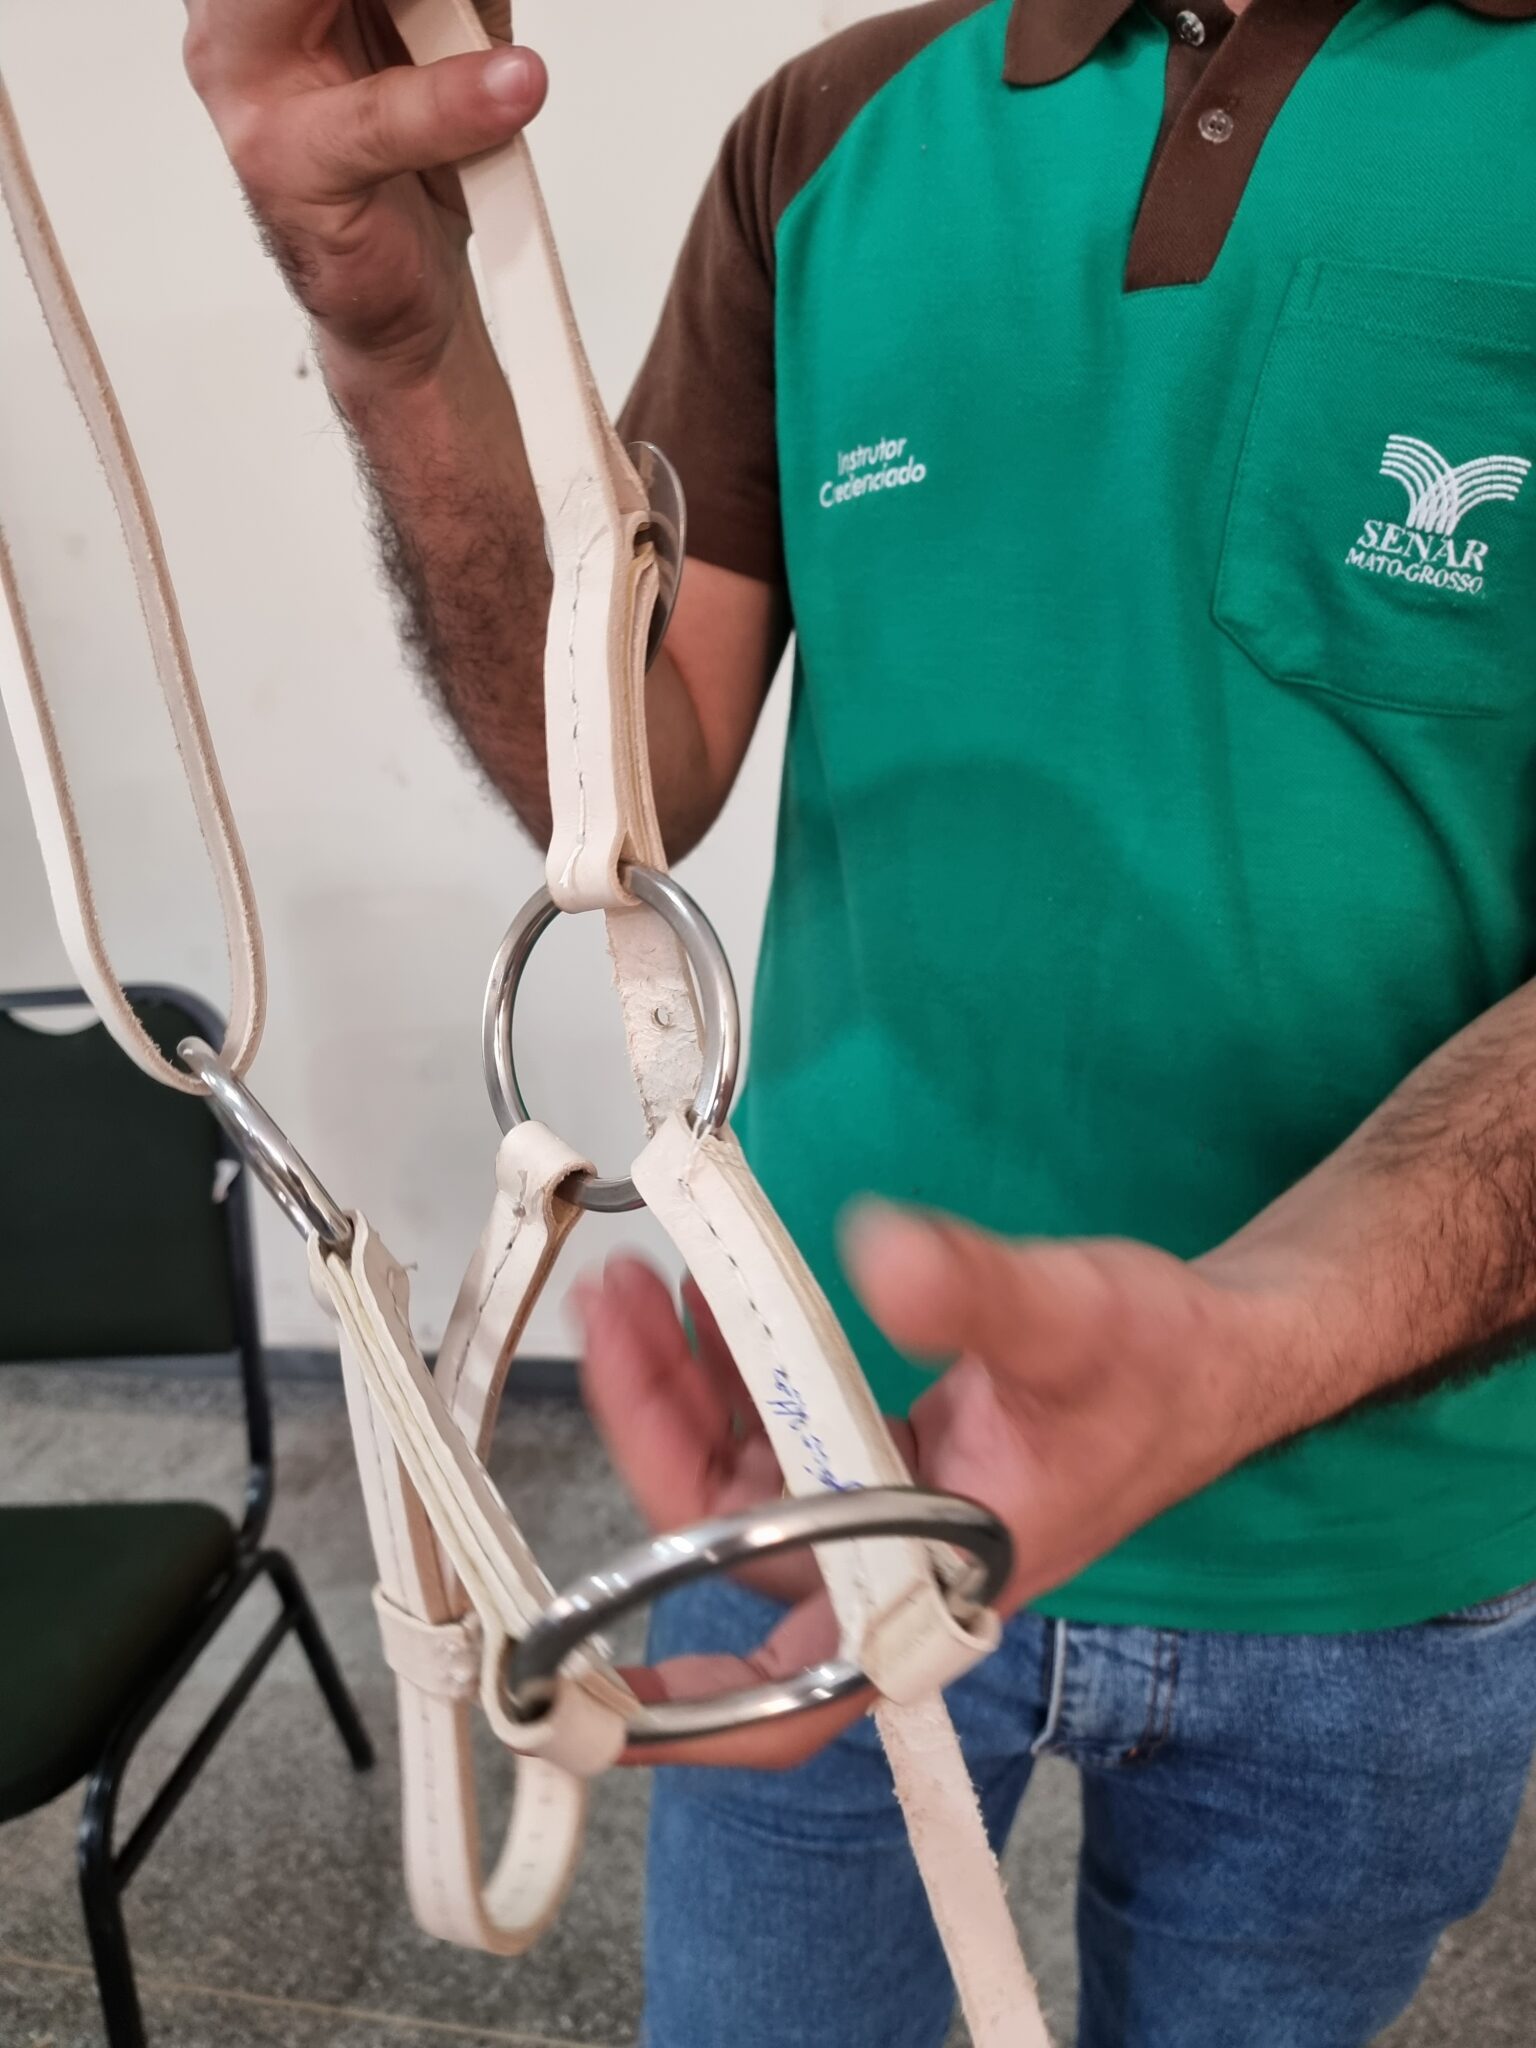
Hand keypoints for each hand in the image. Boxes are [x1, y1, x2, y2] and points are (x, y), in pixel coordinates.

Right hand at [184, 0, 546, 379]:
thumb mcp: (448, 27)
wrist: (403, 291)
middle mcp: (236, 14)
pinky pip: (374, 120)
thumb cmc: (414, 154)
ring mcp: (248, 86)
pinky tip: (512, 88)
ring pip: (308, 7)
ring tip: (511, 62)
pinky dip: (452, 103)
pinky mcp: (286, 166)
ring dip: (437, 30)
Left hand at [574, 1211, 1302, 1769]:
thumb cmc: (1162, 1367)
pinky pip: (773, 1434)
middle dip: (652, 1433)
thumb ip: (978, 1295)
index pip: (795, 1687)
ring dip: (676, 1393)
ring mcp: (884, 1515)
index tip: (576, 1694)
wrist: (1217, 1351)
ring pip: (739, 1484)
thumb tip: (881, 1259)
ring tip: (637, 1292)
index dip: (687, 1712)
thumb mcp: (1072, 1322)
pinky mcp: (884, 1460)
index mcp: (938, 1586)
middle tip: (617, 1317)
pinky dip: (729, 1374)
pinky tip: (705, 1305)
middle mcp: (895, 1568)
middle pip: (729, 1540)